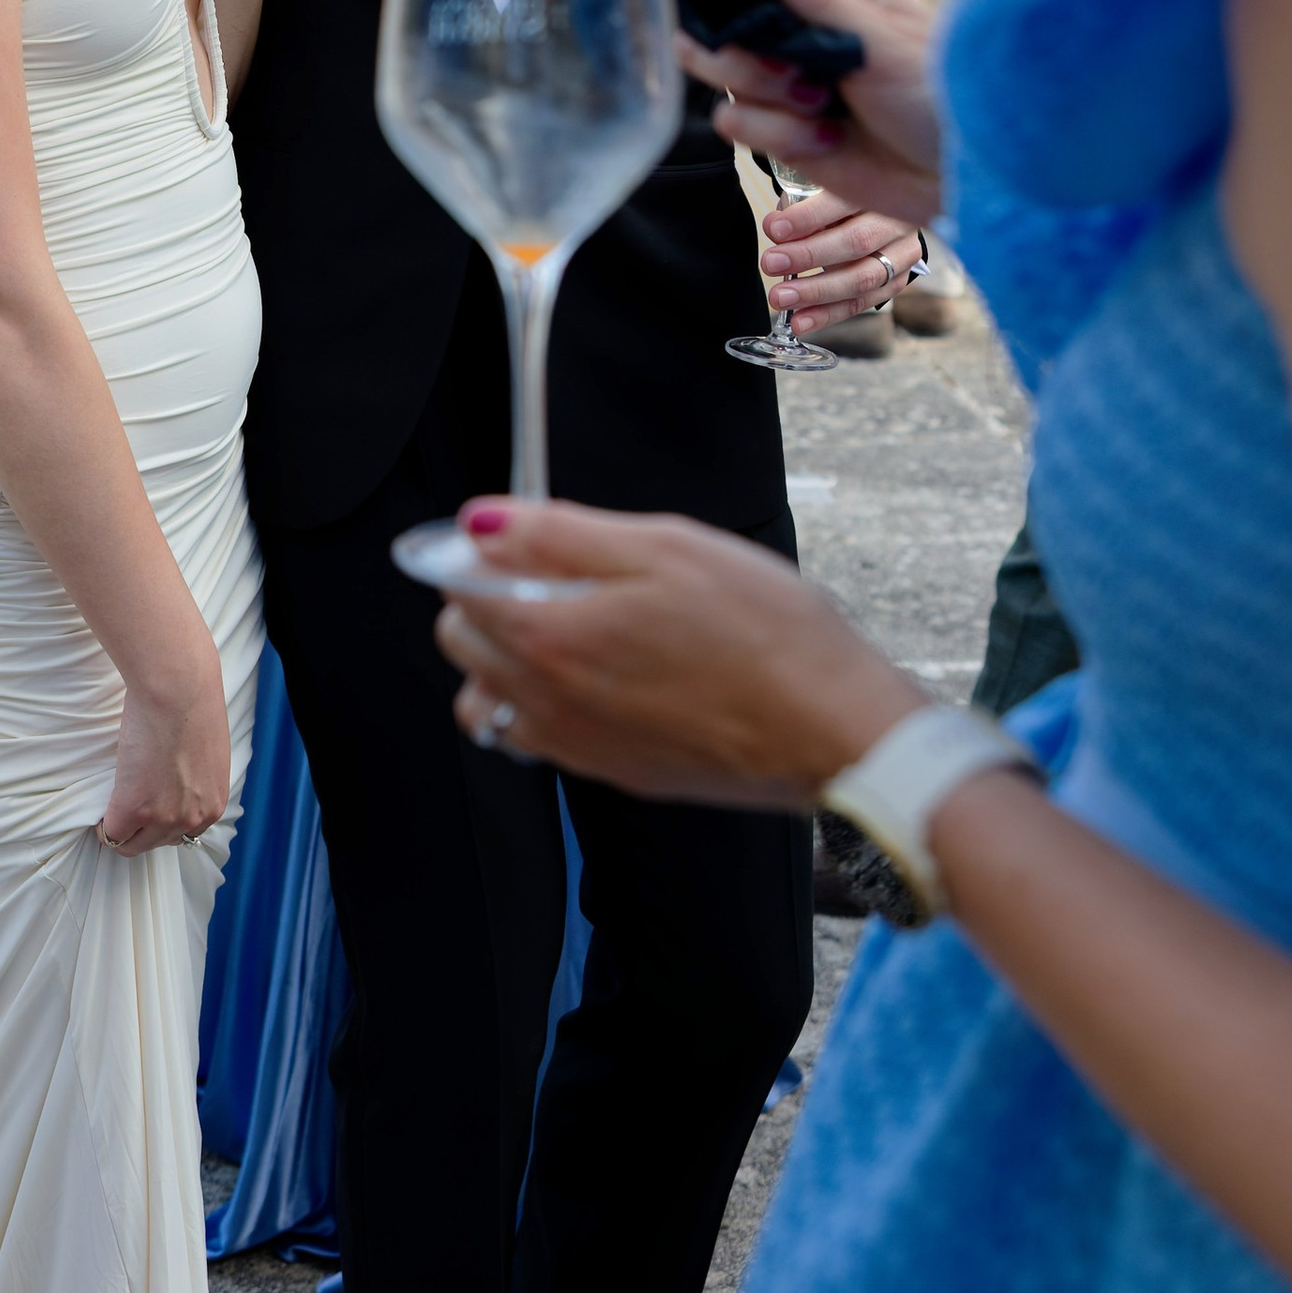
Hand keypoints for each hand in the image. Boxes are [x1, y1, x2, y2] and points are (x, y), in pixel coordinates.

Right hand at [96, 667, 231, 855]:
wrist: (178, 690)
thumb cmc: (193, 704)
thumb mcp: (206, 752)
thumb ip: (195, 776)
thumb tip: (175, 776)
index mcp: (214, 803)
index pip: (183, 834)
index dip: (162, 821)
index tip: (148, 810)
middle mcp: (193, 818)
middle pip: (157, 843)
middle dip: (141, 830)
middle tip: (125, 811)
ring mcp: (163, 817)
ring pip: (132, 844)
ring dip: (121, 829)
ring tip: (111, 808)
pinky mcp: (134, 809)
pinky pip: (111, 833)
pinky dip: (103, 825)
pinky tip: (100, 810)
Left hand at [430, 502, 921, 805]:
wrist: (835, 733)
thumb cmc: (768, 637)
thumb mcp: (667, 548)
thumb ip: (561, 533)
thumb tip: (484, 519)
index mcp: (550, 639)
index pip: (455, 588)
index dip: (478, 548)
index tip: (515, 532)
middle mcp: (548, 704)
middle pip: (463, 644)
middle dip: (487, 598)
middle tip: (554, 570)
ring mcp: (578, 748)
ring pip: (492, 700)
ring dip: (508, 658)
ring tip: (575, 624)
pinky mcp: (615, 773)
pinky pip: (540, 737)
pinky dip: (546, 702)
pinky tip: (606, 672)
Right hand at [678, 0, 944, 218]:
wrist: (958, 178)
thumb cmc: (942, 96)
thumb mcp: (885, 41)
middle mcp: (798, 23)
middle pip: (718, 7)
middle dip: (737, 40)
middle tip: (787, 63)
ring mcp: (783, 75)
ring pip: (718, 67)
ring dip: (763, 92)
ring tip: (818, 104)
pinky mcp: (778, 128)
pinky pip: (737, 123)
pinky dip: (777, 136)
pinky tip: (825, 139)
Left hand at [756, 184, 930, 335]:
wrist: (883, 216)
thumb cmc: (842, 203)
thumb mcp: (823, 192)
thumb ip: (801, 205)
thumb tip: (774, 228)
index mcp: (878, 188)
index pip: (844, 201)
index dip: (808, 217)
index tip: (774, 229)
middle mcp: (897, 221)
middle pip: (856, 241)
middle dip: (809, 255)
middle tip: (771, 263)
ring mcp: (903, 255)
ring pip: (862, 278)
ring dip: (816, 291)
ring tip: (781, 298)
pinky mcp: (898, 282)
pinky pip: (862, 303)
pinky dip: (828, 314)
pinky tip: (801, 321)